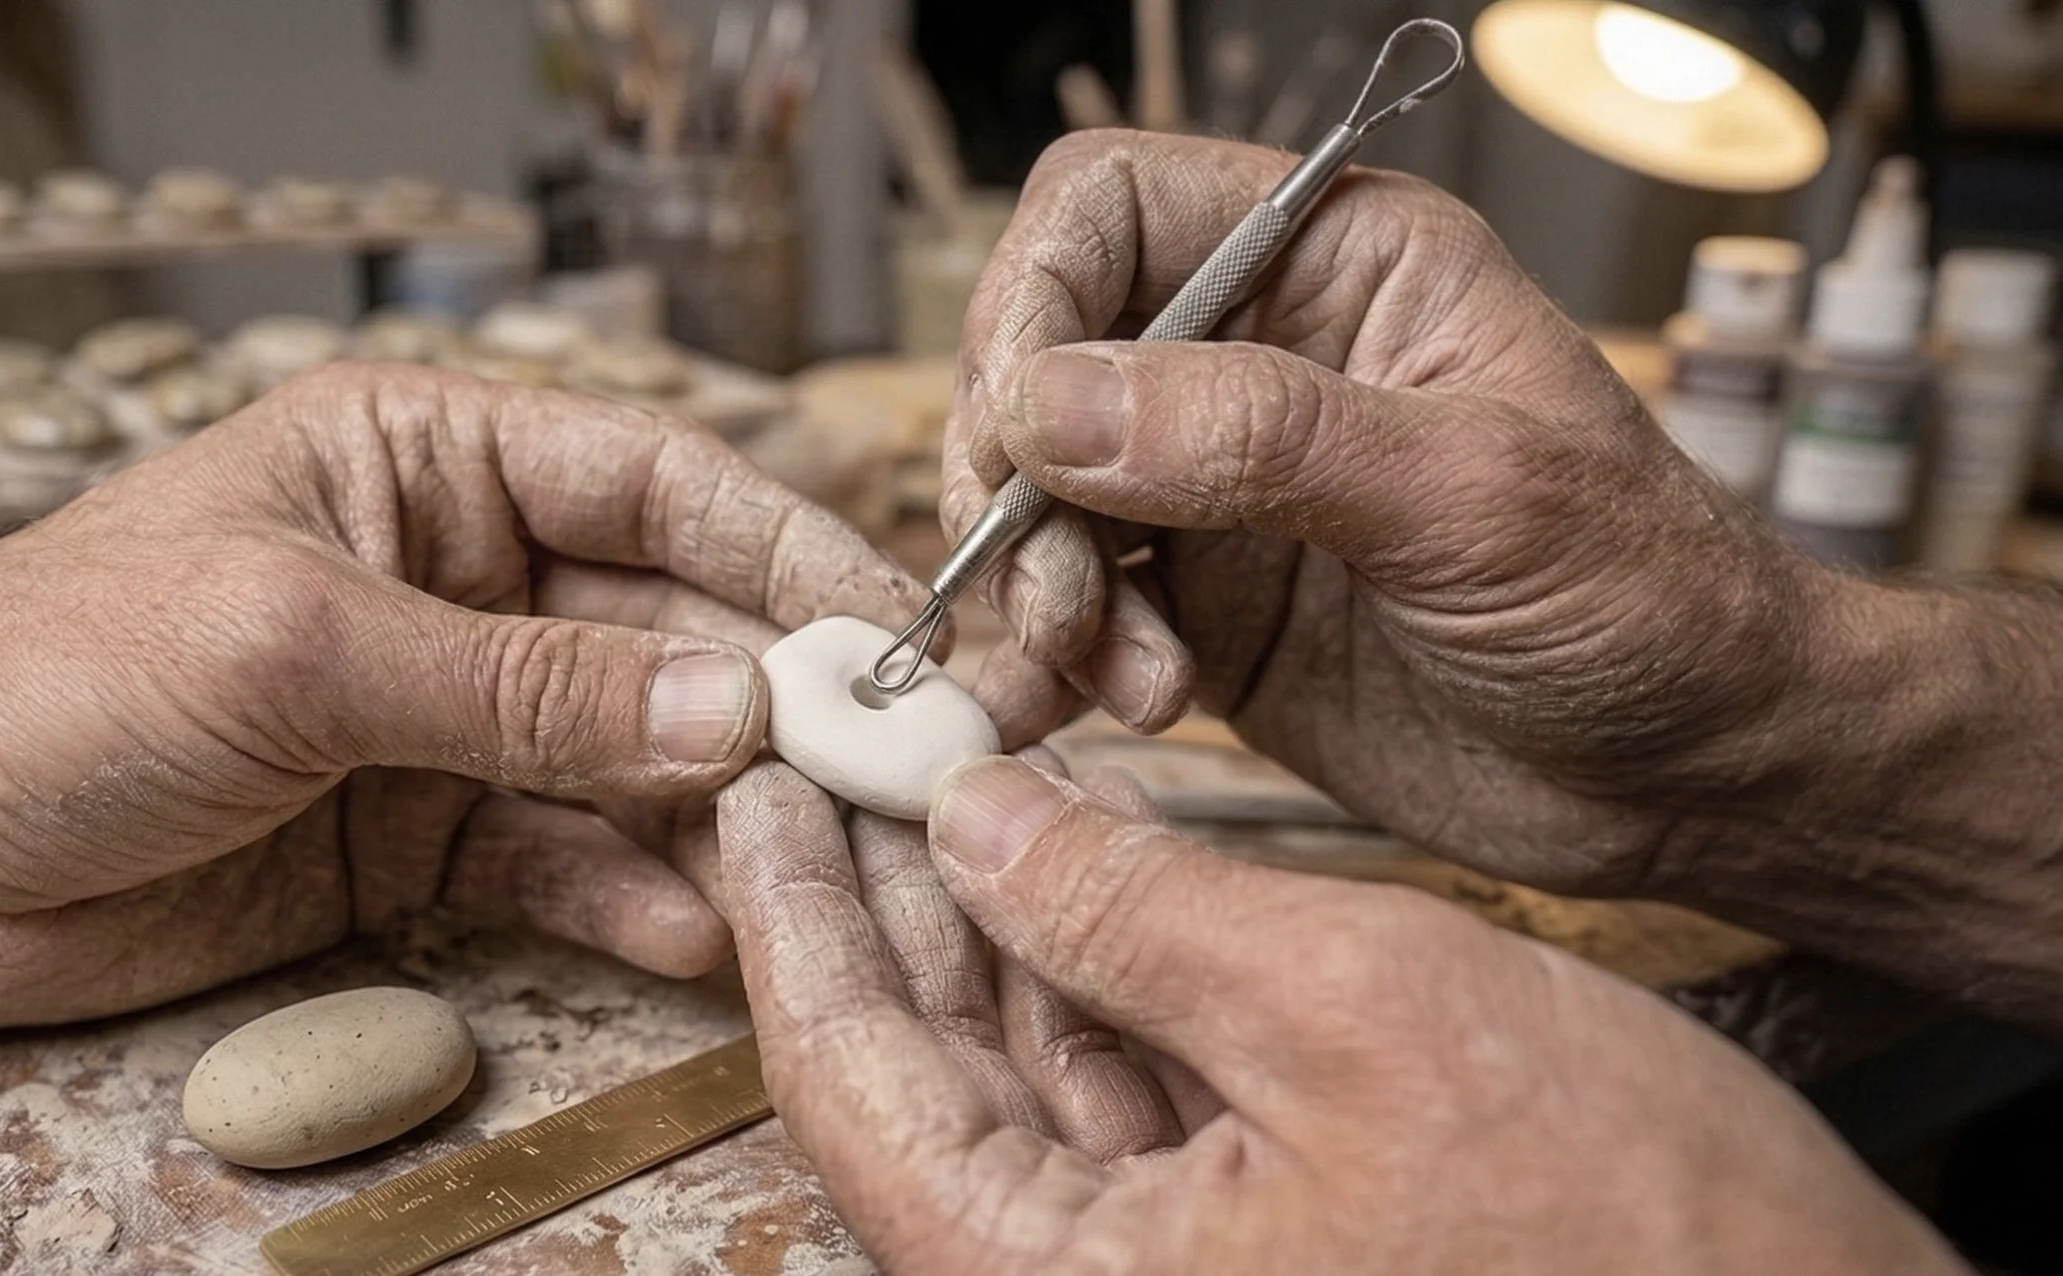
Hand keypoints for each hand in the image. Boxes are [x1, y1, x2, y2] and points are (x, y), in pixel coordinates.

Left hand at [0, 363, 926, 1026]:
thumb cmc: (51, 674)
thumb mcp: (303, 651)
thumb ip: (526, 688)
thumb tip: (734, 710)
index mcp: (423, 458)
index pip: (651, 479)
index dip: (783, 549)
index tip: (894, 631)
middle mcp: (454, 575)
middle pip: (665, 627)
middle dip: (776, 701)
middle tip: (890, 778)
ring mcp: (441, 713)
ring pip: (630, 756)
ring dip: (723, 815)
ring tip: (821, 873)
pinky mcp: (417, 835)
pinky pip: (560, 858)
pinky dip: (630, 898)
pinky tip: (699, 939)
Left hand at [720, 755, 1965, 1274]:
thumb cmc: (1617, 1225)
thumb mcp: (1355, 1009)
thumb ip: (1134, 915)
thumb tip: (975, 823)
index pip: (852, 1080)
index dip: (794, 915)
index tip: (761, 785)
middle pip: (919, 1068)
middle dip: (880, 895)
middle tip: (834, 745)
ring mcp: (1164, 1268)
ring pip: (1017, 1067)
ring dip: (981, 917)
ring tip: (930, 767)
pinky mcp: (1247, 1235)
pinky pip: (1119, 1088)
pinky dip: (1089, 968)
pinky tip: (1063, 855)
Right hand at [947, 130, 1861, 893]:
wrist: (1692, 775)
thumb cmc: (1649, 597)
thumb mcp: (1472, 494)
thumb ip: (1263, 437)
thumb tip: (1059, 400)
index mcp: (1337, 263)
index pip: (1112, 208)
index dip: (1036, 296)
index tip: (1021, 421)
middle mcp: (1254, 361)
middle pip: (1040, 357)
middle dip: (1018, 472)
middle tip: (1050, 577)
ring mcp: (1215, 491)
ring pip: (1034, 495)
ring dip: (1038, 585)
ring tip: (1117, 666)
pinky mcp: (1200, 611)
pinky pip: (1066, 611)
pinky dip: (1057, 662)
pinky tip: (1119, 703)